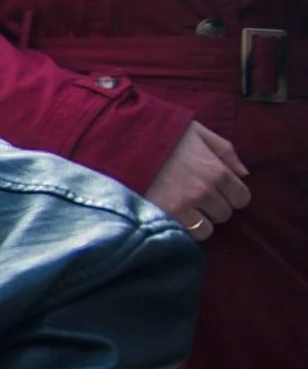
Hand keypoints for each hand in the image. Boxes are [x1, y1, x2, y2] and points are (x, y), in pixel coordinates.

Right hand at [145, 120, 249, 242]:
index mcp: (217, 170)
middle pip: (224, 214)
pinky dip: (182, 228)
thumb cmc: (164, 135)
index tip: (217, 191)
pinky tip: (172, 216)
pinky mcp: (165, 217)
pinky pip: (185, 235)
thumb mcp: (199, 133)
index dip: (231, 195)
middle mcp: (205, 192)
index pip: (242, 198)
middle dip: (213, 207)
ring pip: (206, 229)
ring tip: (184, 210)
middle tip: (196, 199)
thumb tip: (243, 174)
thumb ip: (225, 151)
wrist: (125, 142)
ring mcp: (185, 207)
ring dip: (198, 222)